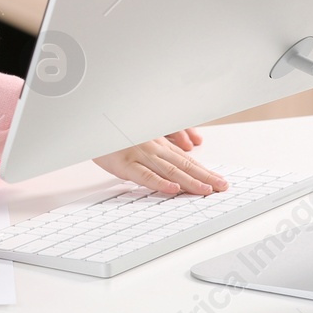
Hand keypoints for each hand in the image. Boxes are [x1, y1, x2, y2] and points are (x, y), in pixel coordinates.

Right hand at [93, 131, 226, 194]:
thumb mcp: (140, 132)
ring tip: (205, 191)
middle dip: (205, 176)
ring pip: (169, 170)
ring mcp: (138, 155)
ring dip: (189, 181)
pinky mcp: (123, 164)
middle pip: (183, 165)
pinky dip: (159, 183)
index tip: (219, 180)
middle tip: (222, 188)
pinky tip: (172, 190)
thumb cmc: (113, 130)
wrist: (89, 121)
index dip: (204, 170)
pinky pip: (144, 175)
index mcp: (157, 143)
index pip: (186, 159)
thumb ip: (164, 139)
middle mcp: (152, 148)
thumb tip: (189, 145)